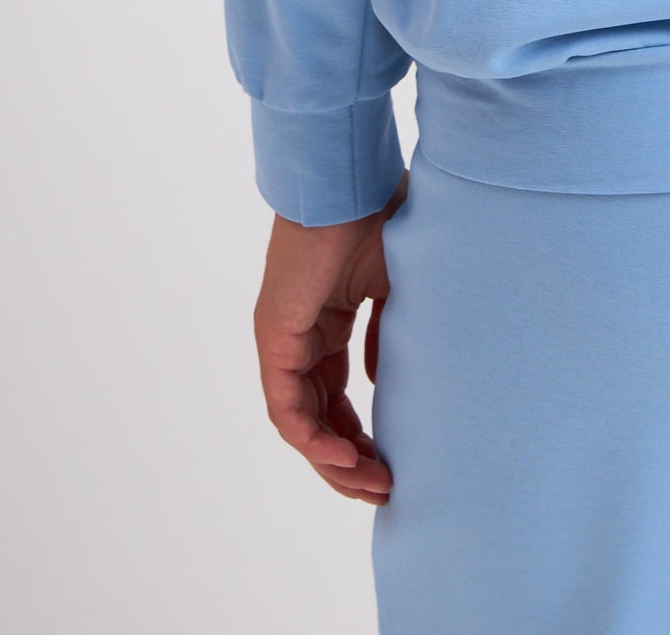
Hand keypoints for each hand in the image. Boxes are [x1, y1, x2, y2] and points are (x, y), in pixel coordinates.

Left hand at [253, 177, 406, 503]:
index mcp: (326, 322)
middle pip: (318, 419)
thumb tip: (382, 375)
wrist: (349, 180)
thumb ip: (387, 331)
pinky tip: (344, 458)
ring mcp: (282, 340)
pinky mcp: (274, 338)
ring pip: (301, 423)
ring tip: (372, 485)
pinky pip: (287, 407)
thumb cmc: (376, 213)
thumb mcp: (393, 284)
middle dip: (351, 460)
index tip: (395, 464)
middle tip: (385, 489)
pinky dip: (313, 438)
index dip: (363, 434)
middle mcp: (298, 337)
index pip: (338, 396)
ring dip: (334, 460)